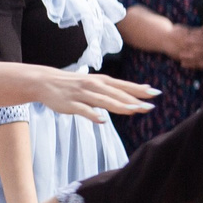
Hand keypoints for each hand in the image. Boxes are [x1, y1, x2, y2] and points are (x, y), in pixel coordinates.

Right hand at [33, 69, 154, 122]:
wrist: (46, 81)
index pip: (124, 86)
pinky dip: (93, 115)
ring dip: (118, 106)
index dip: (140, 90)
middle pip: (117, 94)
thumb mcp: (96, 83)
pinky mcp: (70, 104)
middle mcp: (94, 86)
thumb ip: (117, 89)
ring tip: (133, 111)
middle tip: (150, 107)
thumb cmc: (74, 83)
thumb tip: (141, 91)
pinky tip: (102, 120)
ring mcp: (82, 95)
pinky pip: (83, 110)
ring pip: (103, 101)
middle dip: (133, 100)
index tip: (156, 94)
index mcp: (101, 81)